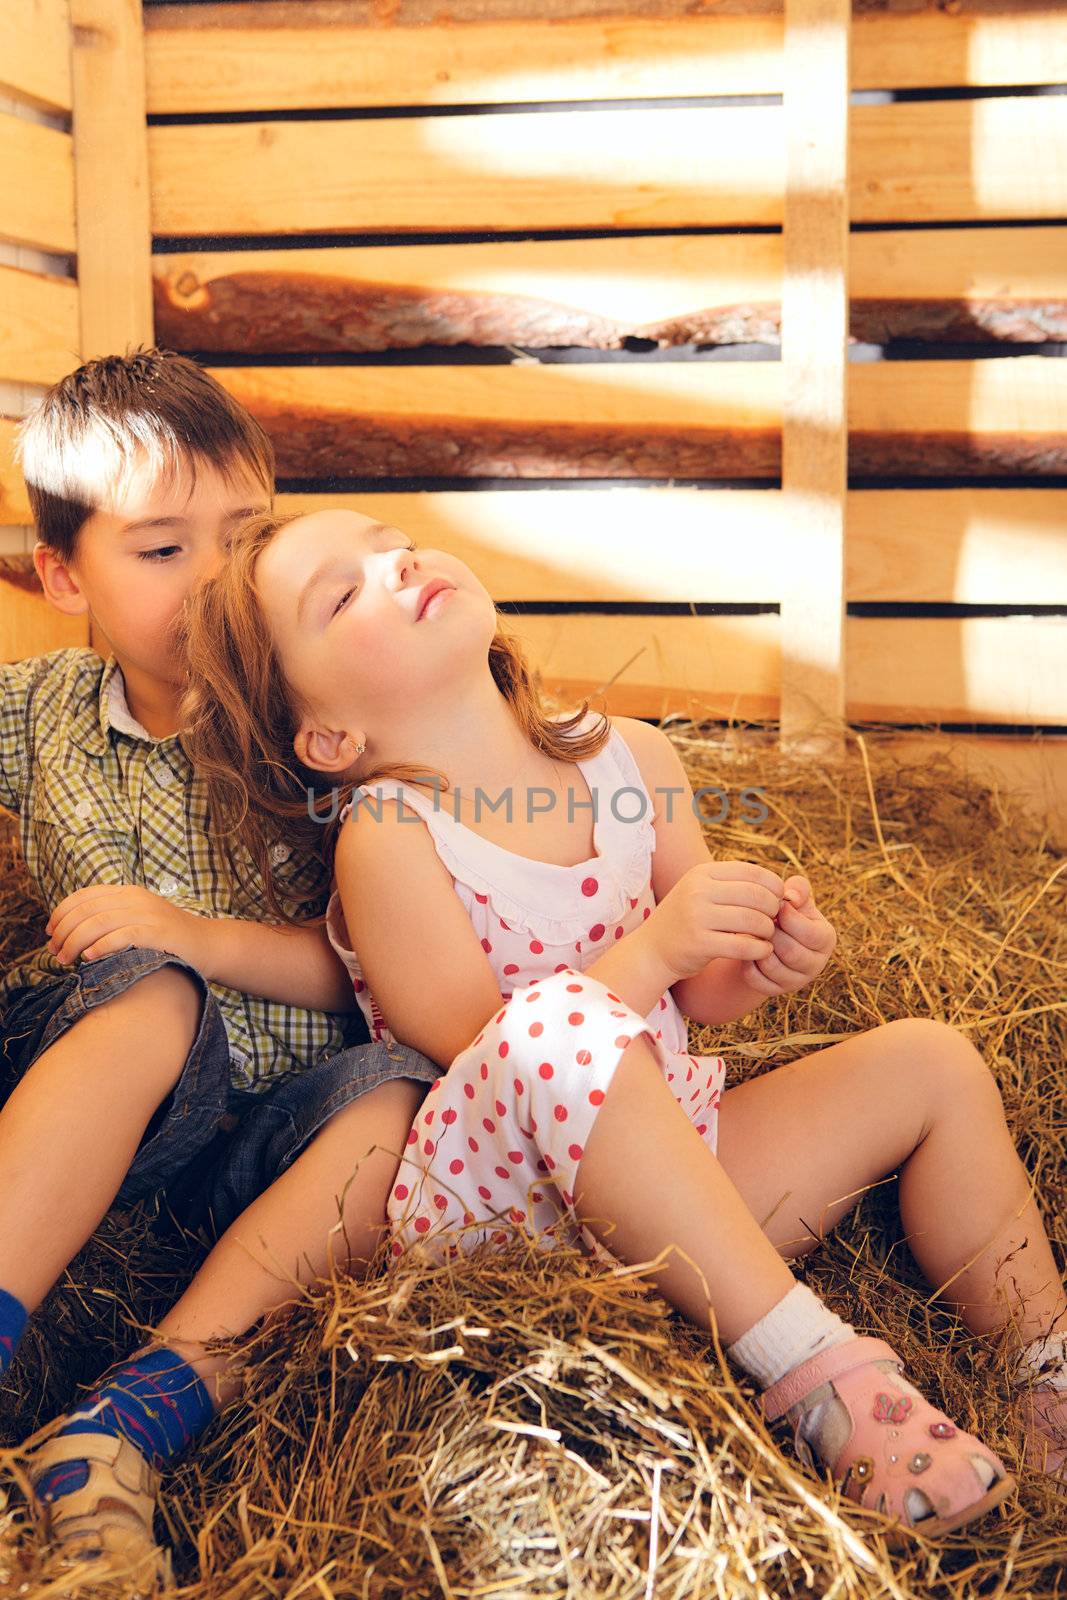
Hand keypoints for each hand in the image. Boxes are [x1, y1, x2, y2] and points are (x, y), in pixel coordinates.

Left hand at [45, 884, 211, 971]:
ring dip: (75, 942)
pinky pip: (122, 935)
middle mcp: (135, 899)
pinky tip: (88, 958)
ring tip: (66, 960)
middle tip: (55, 953)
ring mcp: (148, 914)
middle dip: (64, 932)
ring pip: (98, 922)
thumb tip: (71, 935)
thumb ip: (110, 921)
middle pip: (86, 910)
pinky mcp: (158, 932)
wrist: (208, 945)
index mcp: (128, 893)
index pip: (83, 896)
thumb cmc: (167, 940)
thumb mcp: (137, 920)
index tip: (50, 934)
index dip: (60, 914)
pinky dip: (101, 946)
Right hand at [644, 860, 786, 980]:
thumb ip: (735, 886)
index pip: (752, 872)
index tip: (778, 900)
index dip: (773, 886)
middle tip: (775, 921)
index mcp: (702, 873)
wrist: (652, 950)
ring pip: (753, 920)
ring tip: (766, 936)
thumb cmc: (688, 920)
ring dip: (768, 930)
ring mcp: (697, 917)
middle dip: (773, 909)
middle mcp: (698, 891)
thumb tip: (781, 888)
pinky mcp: (700, 943)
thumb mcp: (703, 893)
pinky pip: (744, 945)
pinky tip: (761, 951)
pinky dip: (760, 949)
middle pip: (756, 895)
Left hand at [737, 874, 835, 997]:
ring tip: (750, 932)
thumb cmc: (784, 914)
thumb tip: (790, 897)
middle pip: (791, 952)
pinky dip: (747, 963)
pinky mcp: (775, 990)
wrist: (769, 937)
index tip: (772, 906)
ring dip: (757, 947)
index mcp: (826, 938)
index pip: (809, 932)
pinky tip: (747, 948)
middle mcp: (816, 963)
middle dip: (770, 934)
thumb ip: (798, 890)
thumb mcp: (794, 899)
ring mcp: (796, 980)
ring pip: (772, 967)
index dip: (786, 917)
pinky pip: (756, 979)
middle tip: (756, 920)